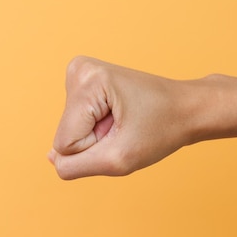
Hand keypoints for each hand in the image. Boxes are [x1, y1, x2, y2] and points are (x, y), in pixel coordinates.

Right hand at [48, 56, 207, 178]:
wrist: (185, 107)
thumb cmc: (161, 129)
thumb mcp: (119, 159)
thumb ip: (76, 166)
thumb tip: (51, 158)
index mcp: (87, 81)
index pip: (65, 144)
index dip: (96, 149)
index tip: (122, 133)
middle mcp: (78, 70)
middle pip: (66, 135)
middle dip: (96, 141)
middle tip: (125, 128)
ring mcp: (79, 73)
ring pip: (70, 130)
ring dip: (98, 135)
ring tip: (124, 121)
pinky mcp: (83, 82)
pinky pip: (76, 123)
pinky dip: (98, 128)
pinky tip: (119, 116)